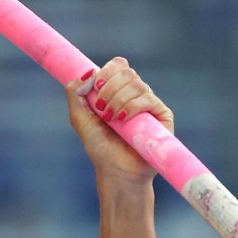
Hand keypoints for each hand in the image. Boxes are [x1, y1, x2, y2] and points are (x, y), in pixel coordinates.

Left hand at [65, 58, 173, 183]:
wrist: (116, 171)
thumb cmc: (99, 148)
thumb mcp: (79, 118)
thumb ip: (74, 93)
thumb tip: (88, 72)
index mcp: (118, 91)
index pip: (118, 65)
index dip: (107, 71)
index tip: (96, 87)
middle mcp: (136, 94)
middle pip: (127, 72)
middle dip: (109, 88)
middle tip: (101, 110)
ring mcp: (150, 104)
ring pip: (137, 84)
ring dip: (118, 100)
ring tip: (111, 120)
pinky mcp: (163, 115)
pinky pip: (148, 99)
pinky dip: (132, 107)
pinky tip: (123, 120)